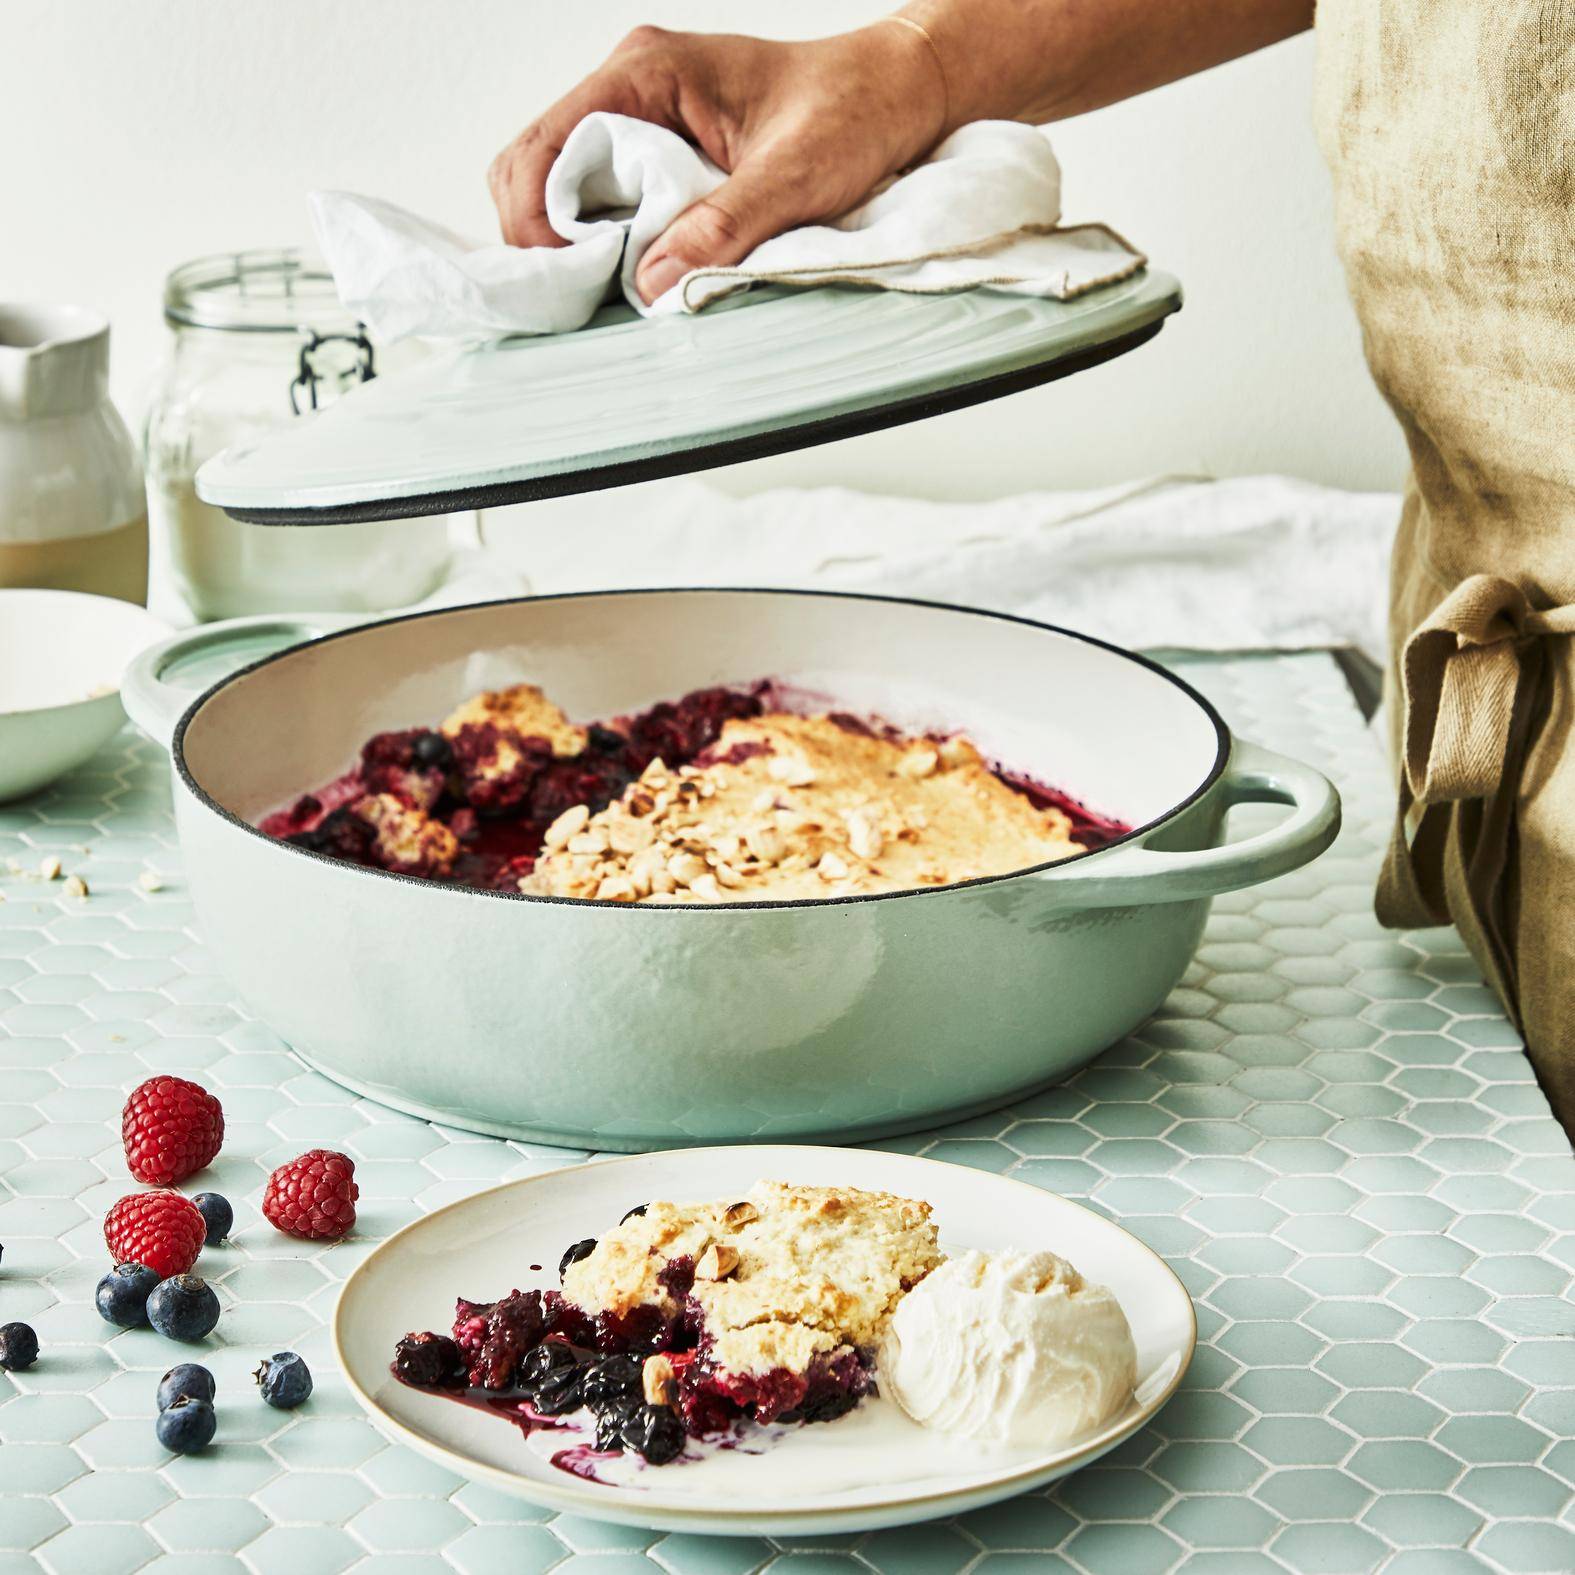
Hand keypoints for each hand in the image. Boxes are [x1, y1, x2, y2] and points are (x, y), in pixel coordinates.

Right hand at [488, 23, 947, 303]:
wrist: (898, 90)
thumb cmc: (854, 110)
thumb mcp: (794, 175)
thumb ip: (723, 227)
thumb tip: (654, 283)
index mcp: (648, 70)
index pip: (545, 143)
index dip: (535, 217)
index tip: (565, 275)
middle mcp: (634, 83)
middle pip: (537, 162)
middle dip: (543, 231)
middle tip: (582, 289)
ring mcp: (644, 112)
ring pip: (564, 180)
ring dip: (574, 236)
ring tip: (607, 281)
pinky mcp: (662, 143)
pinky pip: (605, 191)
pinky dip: (605, 234)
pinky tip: (632, 264)